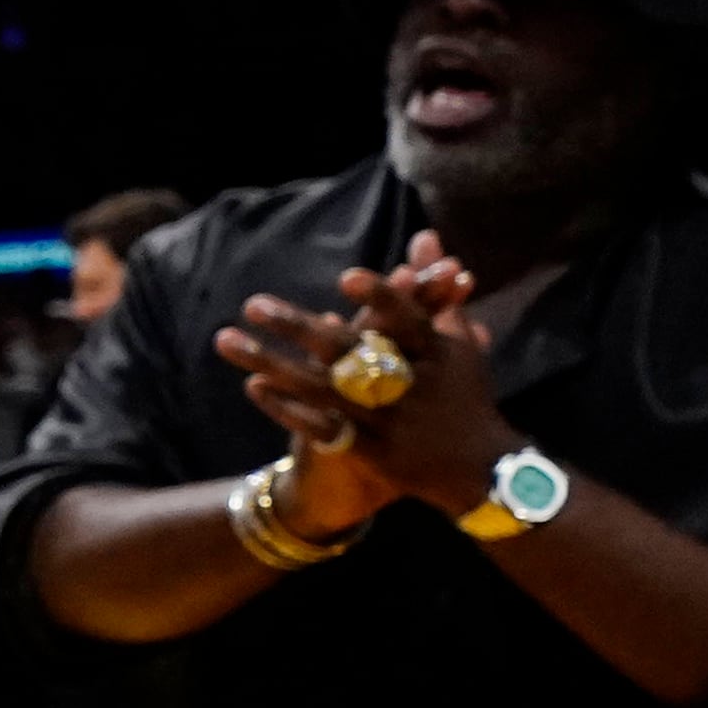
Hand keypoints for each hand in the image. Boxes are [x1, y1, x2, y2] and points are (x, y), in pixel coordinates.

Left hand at [218, 233, 514, 525]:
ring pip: (320, 388)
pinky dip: (286, 407)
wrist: (481, 471)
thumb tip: (424, 235)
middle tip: (252, 303)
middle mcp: (410, 386)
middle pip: (347, 353)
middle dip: (297, 327)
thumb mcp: (455, 342)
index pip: (407, 321)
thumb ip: (434, 289)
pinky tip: (252, 386)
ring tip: (226, 339)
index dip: (381, 298)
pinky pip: (322, 427)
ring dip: (271, 362)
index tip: (345, 277)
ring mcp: (388, 421)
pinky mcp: (371, 451)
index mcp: (436, 354)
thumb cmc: (464, 395)